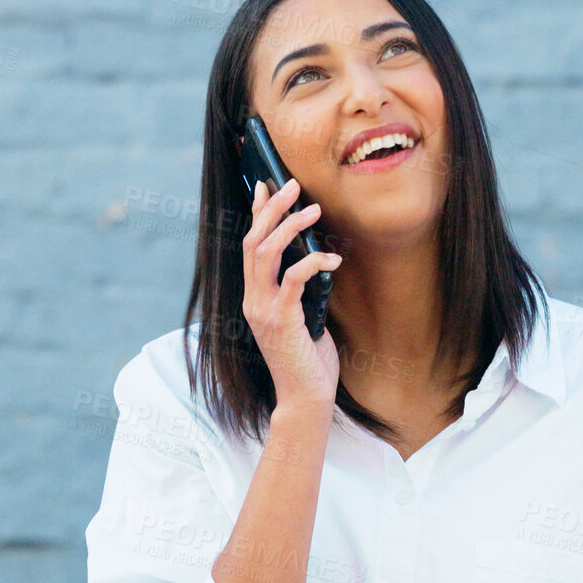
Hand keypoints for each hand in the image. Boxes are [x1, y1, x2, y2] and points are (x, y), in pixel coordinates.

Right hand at [240, 178, 340, 408]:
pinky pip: (294, 279)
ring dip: (289, 227)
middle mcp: (252, 300)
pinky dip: (313, 262)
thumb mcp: (302, 316)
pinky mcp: (282, 320)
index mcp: (254, 297)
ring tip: (313, 210)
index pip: (249, 245)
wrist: (305, 397)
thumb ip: (299, 290)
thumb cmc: (308, 359)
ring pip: (266, 253)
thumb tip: (313, 258)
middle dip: (272, 209)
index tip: (265, 185)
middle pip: (253, 241)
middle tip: (292, 185)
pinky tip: (333, 259)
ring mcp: (263, 310)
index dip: (256, 213)